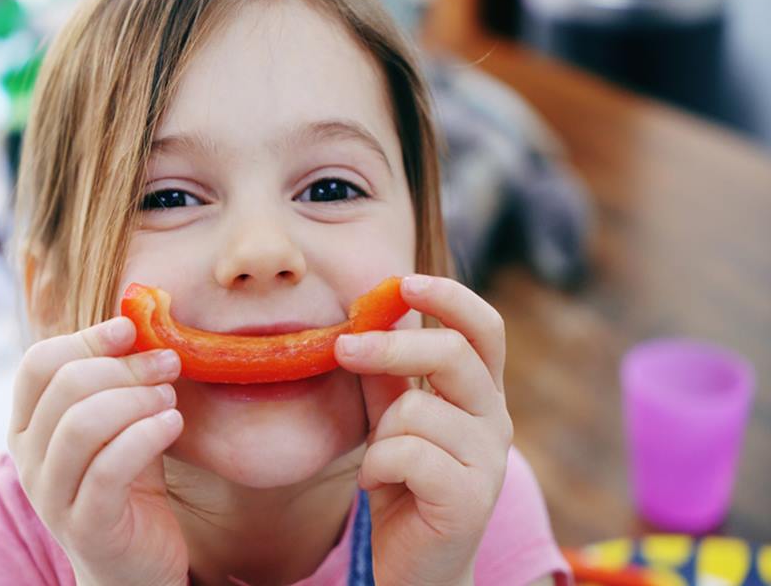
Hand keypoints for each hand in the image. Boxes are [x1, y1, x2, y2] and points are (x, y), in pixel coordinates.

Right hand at [7, 317, 188, 585]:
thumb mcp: (119, 424)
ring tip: (170, 398)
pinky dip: (146, 435)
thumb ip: (118, 382)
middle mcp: (28, 459)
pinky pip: (109, 468)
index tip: (132, 330)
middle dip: (125, 366)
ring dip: (136, 399)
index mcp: (29, 426)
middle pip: (65, 387)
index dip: (86, 338)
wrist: (134, 565)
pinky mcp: (86, 525)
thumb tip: (142, 321)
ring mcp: (52, 495)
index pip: (38, 364)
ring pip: (83, 424)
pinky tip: (173, 425)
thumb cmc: (128, 483)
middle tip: (169, 363)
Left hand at [335, 275, 512, 585]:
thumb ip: (385, 374)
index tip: (403, 282)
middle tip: (343, 345)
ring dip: (379, 434)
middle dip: (392, 346)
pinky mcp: (469, 498)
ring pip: (417, 409)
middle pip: (454, 354)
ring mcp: (489, 460)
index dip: (450, 297)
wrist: (413, 566)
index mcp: (480, 393)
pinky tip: (381, 488)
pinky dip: (377, 468)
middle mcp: (495, 420)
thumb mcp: (389, 419)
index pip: (483, 329)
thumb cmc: (402, 485)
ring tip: (379, 465)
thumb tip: (363, 319)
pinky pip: (406, 453)